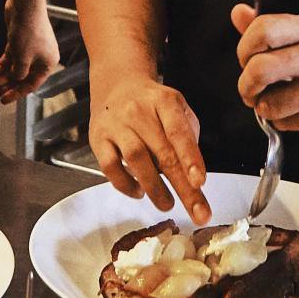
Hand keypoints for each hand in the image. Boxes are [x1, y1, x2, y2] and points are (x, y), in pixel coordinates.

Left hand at [0, 0, 60, 102]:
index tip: (5, 99)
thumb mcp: (22, 58)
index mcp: (48, 63)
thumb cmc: (29, 30)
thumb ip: (18, 73)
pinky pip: (11, 57)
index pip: (32, 84)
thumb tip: (16, 78)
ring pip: (16, 66)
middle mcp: (41, 57)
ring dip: (4, 75)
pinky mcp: (21, 41)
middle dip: (9, 84)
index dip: (18, 93)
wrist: (25, 6)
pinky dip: (2, 64)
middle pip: (24, 76)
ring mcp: (31, 48)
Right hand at [88, 73, 209, 224]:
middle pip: (162, 153)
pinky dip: (125, 185)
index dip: (191, 158)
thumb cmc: (153, 104)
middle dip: (183, 187)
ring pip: (136, 160)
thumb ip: (188, 138)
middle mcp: (139, 112)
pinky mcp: (98, 139)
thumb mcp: (177, 109)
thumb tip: (193, 177)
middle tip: (198, 212)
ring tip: (167, 203)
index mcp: (164, 102)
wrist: (119, 85)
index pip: (179, 132)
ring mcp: (117, 125)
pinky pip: (110, 167)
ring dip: (155, 188)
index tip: (200, 182)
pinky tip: (138, 192)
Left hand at [232, 3, 298, 136]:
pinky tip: (298, 110)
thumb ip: (274, 27)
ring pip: (271, 104)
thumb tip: (237, 13)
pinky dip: (284, 120)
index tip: (247, 58)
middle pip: (260, 69)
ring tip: (274, 101)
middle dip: (245, 84)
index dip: (244, 47)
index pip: (263, 30)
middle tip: (249, 89)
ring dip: (264, 107)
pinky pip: (289, 123)